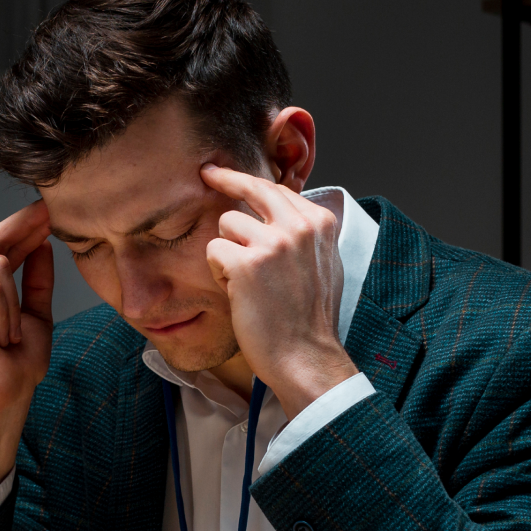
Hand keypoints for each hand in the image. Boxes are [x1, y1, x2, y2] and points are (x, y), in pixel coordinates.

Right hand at [0, 201, 54, 520]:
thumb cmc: (15, 366)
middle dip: (23, 228)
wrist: (3, 398)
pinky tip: (0, 338)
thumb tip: (41, 243)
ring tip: (9, 336)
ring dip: (15, 305)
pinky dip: (6, 314)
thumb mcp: (34, 314)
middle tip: (49, 212)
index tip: (46, 210)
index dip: (20, 227)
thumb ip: (36, 280)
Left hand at [201, 165, 357, 419]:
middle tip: (206, 173)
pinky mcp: (247, 263)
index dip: (248, 181)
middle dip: (224, 178)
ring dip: (226, 250)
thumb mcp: (324, 264)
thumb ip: (306, 234)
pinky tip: (237, 293)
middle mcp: (299, 226)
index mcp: (320, 223)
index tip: (225, 173)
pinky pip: (214, 250)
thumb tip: (285, 210)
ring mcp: (274, 243)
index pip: (277, 188)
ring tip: (244, 280)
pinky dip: (219, 272)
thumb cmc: (309, 318)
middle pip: (251, 187)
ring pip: (227, 222)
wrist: (305, 356)